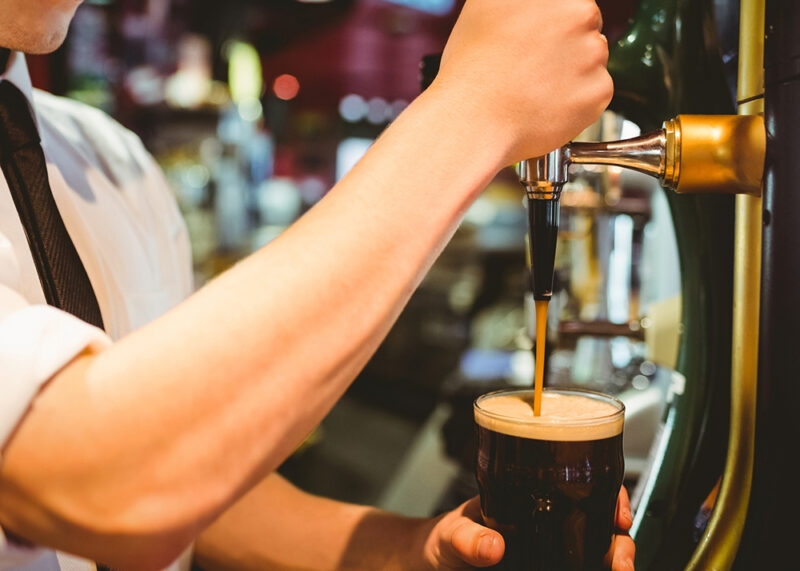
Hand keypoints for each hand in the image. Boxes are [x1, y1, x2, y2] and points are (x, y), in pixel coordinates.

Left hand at [420, 488, 635, 569]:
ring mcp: (549, 553)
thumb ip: (468, 539)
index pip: (583, 488)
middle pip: (600, 529)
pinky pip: (576, 567)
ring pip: (596, 555)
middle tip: (622, 562)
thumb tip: (492, 546)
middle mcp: (548, 525)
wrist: (432, 566)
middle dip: (620, 544)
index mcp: (531, 500)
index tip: (619, 516)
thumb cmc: (442, 541)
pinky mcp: (546, 567)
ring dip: (613, 562)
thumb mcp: (453, 534)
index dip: (610, 498)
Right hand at [431, 0, 612, 165]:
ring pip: (592, 60)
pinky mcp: (599, 90)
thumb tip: (530, 6)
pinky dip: (576, 102)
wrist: (475, 121)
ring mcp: (594, 53)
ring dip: (572, 72)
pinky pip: (595, 92)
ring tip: (534, 88)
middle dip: (566, 45)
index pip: (570, 5)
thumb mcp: (484, 6)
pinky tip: (545, 105)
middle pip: (586, 28)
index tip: (535, 40)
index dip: (551, 24)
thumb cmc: (472, 68)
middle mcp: (581, 15)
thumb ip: (520, 1)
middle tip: (531, 66)